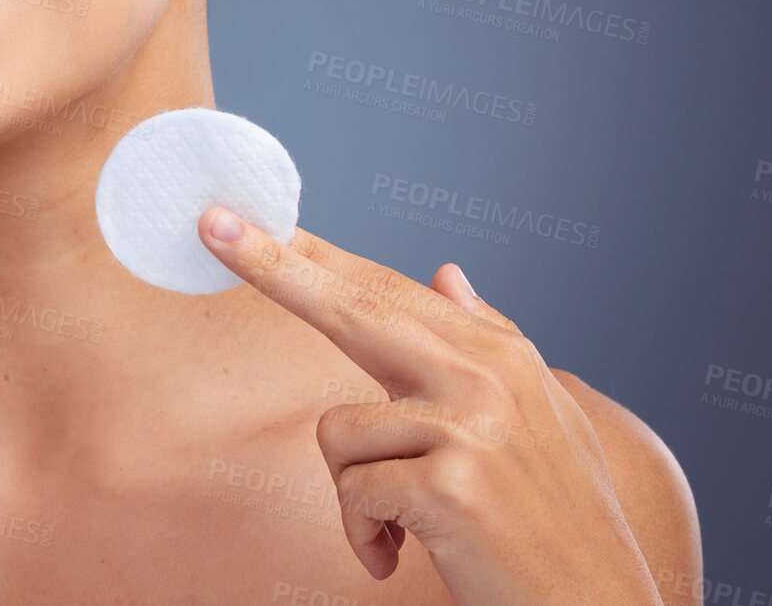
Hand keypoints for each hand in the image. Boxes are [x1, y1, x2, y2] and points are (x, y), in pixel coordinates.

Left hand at [198, 210, 660, 605]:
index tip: (248, 219)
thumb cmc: (559, 527)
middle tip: (212, 225)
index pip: (387, 289)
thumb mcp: (539, 423)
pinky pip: (352, 493)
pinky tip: (399, 553)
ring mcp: (471, 426)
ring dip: (353, 494)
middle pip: (354, 306)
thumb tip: (447, 273)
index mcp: (500, 356)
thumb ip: (489, 344)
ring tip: (401, 526)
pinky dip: (363, 535)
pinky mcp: (451, 483)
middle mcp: (487, 376)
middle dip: (275, 264)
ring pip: (337, 433)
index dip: (313, 253)